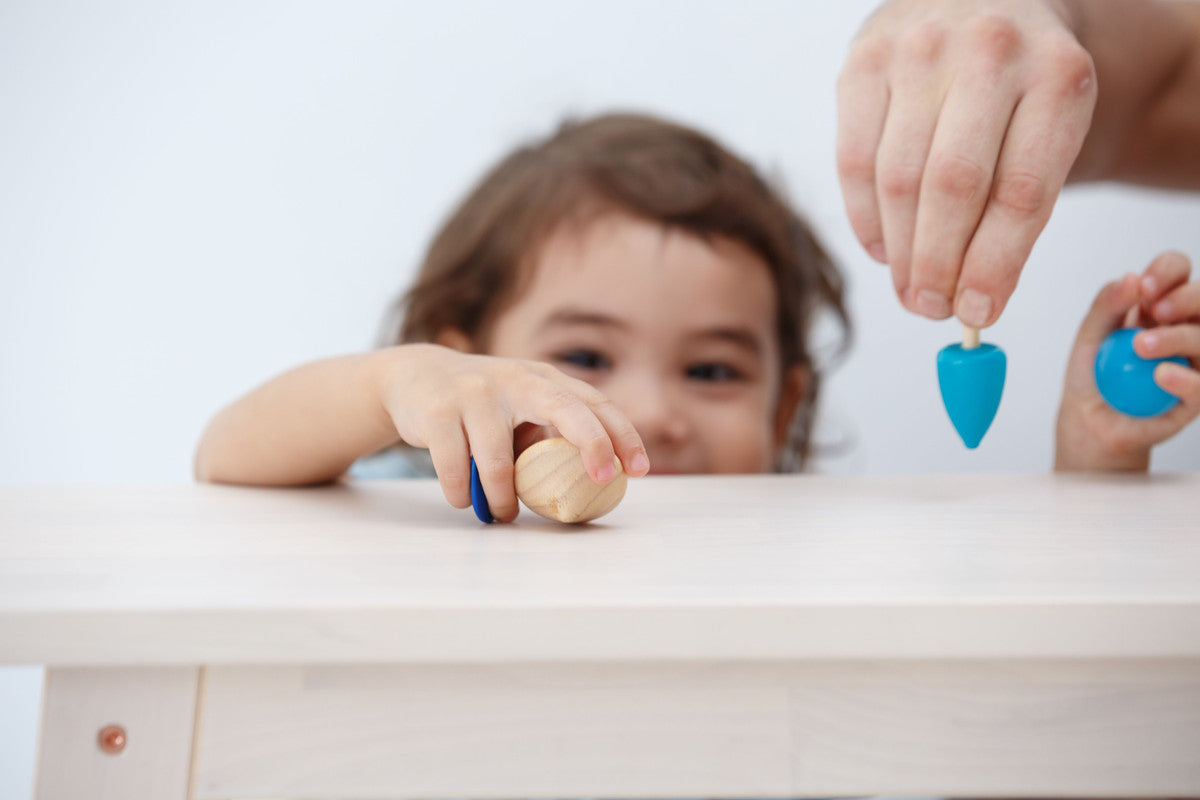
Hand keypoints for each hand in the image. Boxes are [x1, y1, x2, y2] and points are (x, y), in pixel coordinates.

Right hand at [374, 344, 648, 520]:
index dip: (621, 435)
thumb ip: (551, 435)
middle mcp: (515, 378)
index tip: (639, 470)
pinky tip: (464, 498)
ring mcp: (475, 391)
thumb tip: (590, 487)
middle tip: (602, 480)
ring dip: (503, 497)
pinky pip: (455, 466)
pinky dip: (462, 492)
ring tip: (502, 514)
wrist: (413, 378)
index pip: (594, 402)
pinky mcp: (439, 410)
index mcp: (543, 380)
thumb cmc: (482, 406)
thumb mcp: (520, 408)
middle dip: (592, 443)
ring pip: (499, 458)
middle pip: (565, 408)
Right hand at [837, 0, 1096, 326]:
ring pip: (897, 179)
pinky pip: (854, 160)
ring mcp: (919, 49)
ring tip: (911, 288)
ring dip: (900, 251)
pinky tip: (883, 247)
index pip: (1020, 192)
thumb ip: (1018, 210)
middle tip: (933, 309)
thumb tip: (970, 305)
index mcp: (1058, 74)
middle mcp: (990, 50)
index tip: (977, 314)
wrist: (985, 3)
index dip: (994, 266)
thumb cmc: (1020, 88)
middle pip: (952, 187)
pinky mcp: (865, 59)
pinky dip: (864, 218)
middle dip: (938, 265)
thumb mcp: (1048, 133)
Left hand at [1056, 251, 1199, 470]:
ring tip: (1141, 347)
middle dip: (1186, 298)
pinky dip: (1183, 379)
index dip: (1168, 270)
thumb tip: (1130, 277)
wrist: (1089, 420)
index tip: (1144, 287)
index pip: (1177, 271)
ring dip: (1177, 338)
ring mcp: (1195, 360)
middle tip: (1157, 311)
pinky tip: (1160, 375)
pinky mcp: (1196, 396)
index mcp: (1161, 304)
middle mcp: (1186, 327)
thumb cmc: (1093, 372)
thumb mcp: (1089, 335)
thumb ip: (1107, 306)